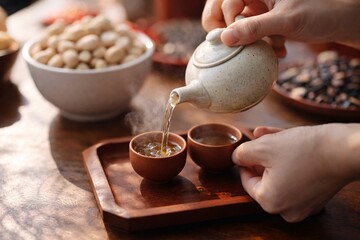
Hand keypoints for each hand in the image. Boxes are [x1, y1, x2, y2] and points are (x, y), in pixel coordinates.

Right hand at [202, 0, 359, 56]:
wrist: (338, 22)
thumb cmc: (319, 12)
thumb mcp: (286, 20)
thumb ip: (256, 27)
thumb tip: (225, 38)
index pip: (224, 1)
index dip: (224, 21)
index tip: (232, 40)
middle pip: (222, 11)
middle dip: (229, 32)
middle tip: (235, 47)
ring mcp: (258, 8)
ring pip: (236, 26)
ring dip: (249, 42)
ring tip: (269, 47)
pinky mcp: (264, 21)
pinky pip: (251, 35)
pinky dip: (261, 45)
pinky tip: (279, 48)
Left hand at [232, 124, 359, 221]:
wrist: (344, 149)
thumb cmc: (304, 150)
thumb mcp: (263, 147)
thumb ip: (242, 154)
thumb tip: (236, 157)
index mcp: (270, 202)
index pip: (247, 181)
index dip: (244, 161)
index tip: (245, 148)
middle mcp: (287, 209)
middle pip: (264, 177)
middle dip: (260, 154)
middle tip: (259, 137)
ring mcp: (304, 204)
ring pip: (279, 174)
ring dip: (273, 152)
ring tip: (270, 133)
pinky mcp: (317, 194)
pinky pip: (295, 176)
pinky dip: (288, 159)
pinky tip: (284, 138)